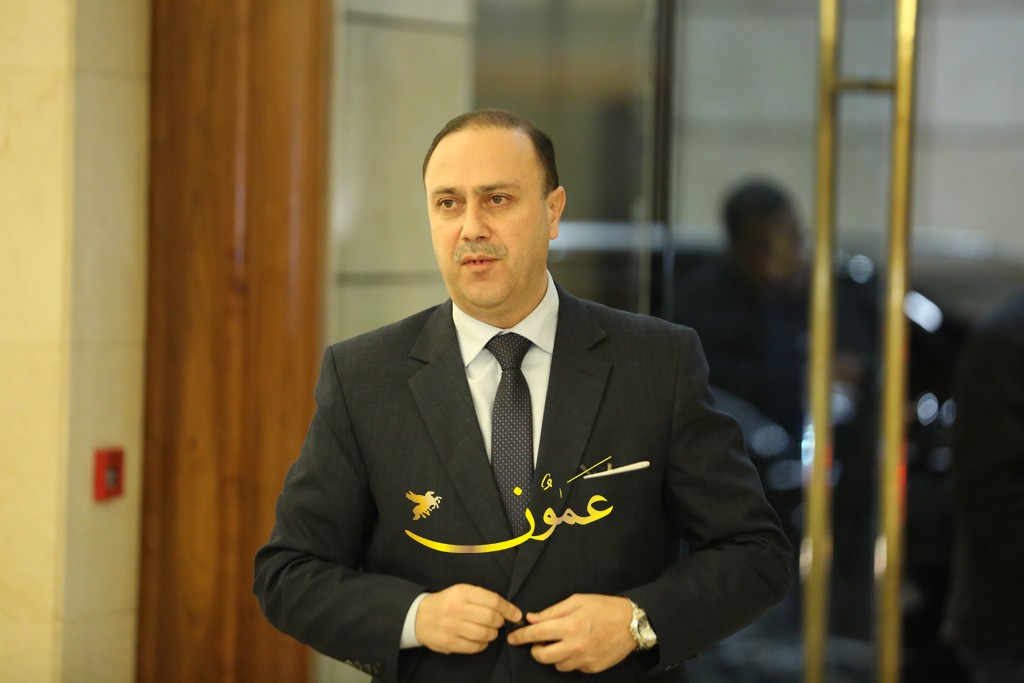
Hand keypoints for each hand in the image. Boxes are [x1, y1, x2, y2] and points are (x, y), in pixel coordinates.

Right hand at [415, 584, 521, 654]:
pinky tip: (480, 640)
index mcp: (462, 592)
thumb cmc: (447, 602)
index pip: (493, 600)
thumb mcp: (461, 591)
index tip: (516, 614)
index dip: (508, 609)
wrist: (419, 616)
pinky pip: (474, 647)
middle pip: (491, 618)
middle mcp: (456, 608)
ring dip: (492, 634)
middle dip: (500, 622)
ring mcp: (451, 626)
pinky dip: (482, 644)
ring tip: (490, 631)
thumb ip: (483, 598)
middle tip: (498, 622)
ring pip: (484, 634)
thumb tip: (509, 610)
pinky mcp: (448, 642)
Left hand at [507, 594, 635, 672]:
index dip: (521, 636)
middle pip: (542, 656)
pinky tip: (577, 648)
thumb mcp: (577, 601)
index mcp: (570, 625)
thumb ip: (552, 611)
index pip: (537, 634)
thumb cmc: (604, 607)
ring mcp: (584, 659)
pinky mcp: (592, 668)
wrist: (632, 623)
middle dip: (535, 649)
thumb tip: (532, 618)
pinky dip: (570, 659)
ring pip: (557, 665)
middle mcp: (576, 645)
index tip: (513, 638)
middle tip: (538, 642)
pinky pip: (573, 667)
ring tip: (561, 643)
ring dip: (553, 655)